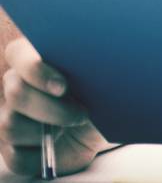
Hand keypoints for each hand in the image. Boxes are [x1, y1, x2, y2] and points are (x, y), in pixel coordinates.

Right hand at [0, 37, 107, 176]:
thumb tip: (106, 57)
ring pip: (11, 124)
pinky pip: (15, 154)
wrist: (104, 129)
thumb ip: (94, 63)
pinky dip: (41, 153)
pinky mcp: (12, 149)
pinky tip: (57, 146)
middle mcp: (18, 86)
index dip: (35, 68)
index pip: (17, 52)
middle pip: (15, 91)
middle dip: (50, 106)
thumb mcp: (105, 77)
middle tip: (80, 113)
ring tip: (74, 125)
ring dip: (47, 130)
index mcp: (36, 59)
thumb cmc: (103, 95)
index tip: (64, 86)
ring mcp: (11, 117)